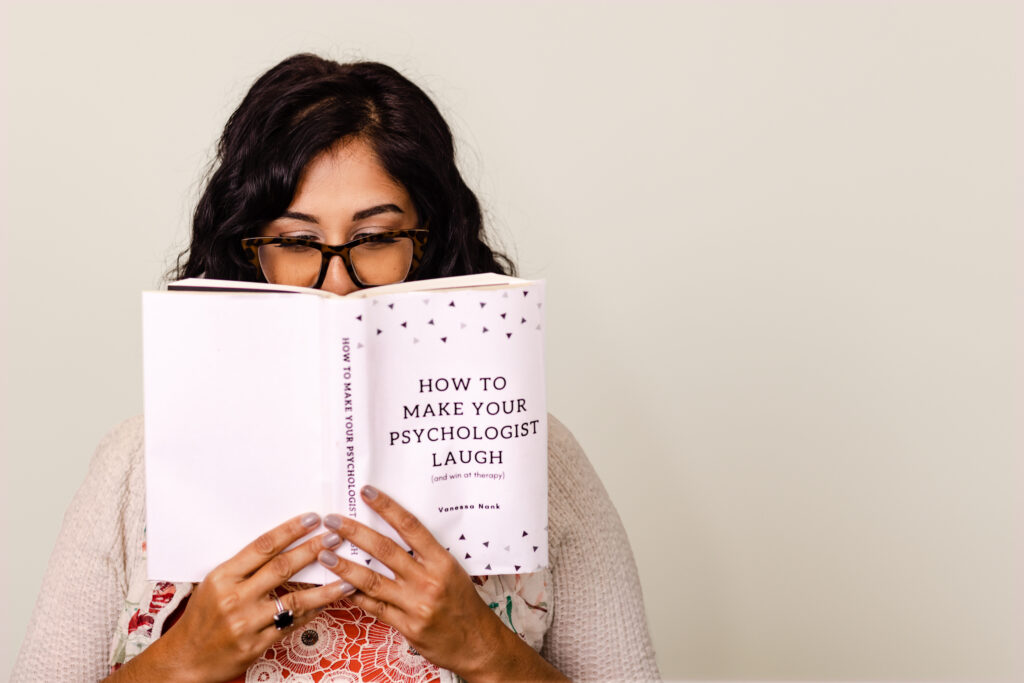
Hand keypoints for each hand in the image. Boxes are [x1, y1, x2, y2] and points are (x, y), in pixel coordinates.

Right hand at [110, 513, 353, 682]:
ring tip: (348, 578)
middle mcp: (234, 598)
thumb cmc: (201, 618)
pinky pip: (292, 625)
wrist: (186, 660)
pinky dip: (312, 613)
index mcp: (222, 577)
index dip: (289, 531)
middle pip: (281, 568)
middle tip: (335, 538)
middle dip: (312, 551)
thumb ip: (243, 568)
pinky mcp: (256, 645)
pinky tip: (328, 603)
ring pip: (294, 601)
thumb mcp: (214, 585)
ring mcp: (246, 624)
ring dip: (325, 588)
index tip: (312, 519)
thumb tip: (280, 544)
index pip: (262, 547)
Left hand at [317, 486, 567, 681]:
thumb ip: (426, 556)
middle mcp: (428, 580)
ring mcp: (416, 604)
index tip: (368, 492)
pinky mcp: (407, 626)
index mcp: (442, 561)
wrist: (477, 643)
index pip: (411, 527)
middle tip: (333, 521)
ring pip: (372, 580)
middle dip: (355, 533)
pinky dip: (356, 597)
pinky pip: (375, 607)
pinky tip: (339, 587)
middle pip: (385, 550)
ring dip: (344, 567)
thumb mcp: (452, 571)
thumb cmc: (464, 604)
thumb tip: (396, 534)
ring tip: (324, 555)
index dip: (387, 507)